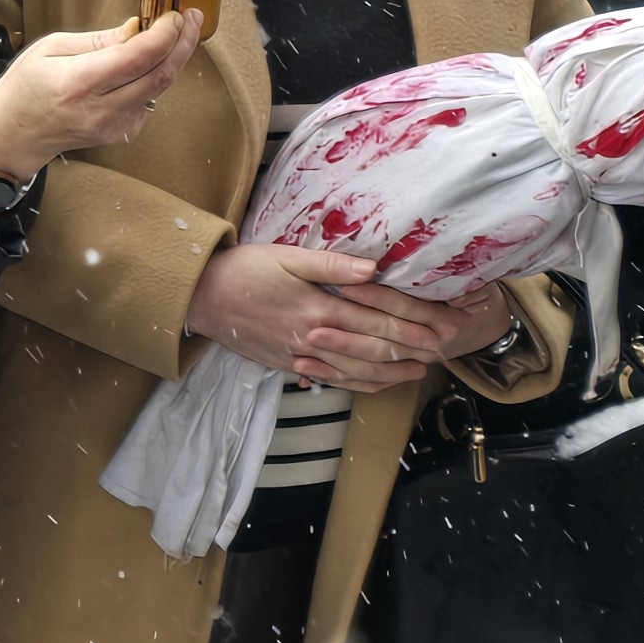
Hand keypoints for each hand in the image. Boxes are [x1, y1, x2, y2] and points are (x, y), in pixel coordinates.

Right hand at [0, 10, 201, 174]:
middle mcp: (99, 109)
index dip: (164, 33)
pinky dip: (150, 79)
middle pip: (159, 75)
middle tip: (192, 19)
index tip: (174, 14)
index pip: (137, 57)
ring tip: (170, 36)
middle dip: (183, 43)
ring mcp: (112, 127)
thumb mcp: (52, 48)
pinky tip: (137, 69)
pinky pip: (148, 101)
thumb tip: (139, 28)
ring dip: (170, 59)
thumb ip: (100, 40)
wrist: (13, 135)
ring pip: (159, 88)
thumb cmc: (26, 87)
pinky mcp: (119, 134)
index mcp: (77, 83)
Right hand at [186, 244, 511, 392]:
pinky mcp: (289, 365)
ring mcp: (301, 356)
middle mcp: (315, 338)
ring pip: (356, 372)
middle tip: (442, 352)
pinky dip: (358, 385)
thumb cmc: (244, 270)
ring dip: (390, 374)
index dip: (413, 325)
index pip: (377, 320)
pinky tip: (375, 384)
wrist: (202, 298)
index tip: (440, 328)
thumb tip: (375, 269)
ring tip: (418, 372)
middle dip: (410, 351)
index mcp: (319, 308)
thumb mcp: (288, 257)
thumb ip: (334, 266)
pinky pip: (332, 380)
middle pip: (373, 350)